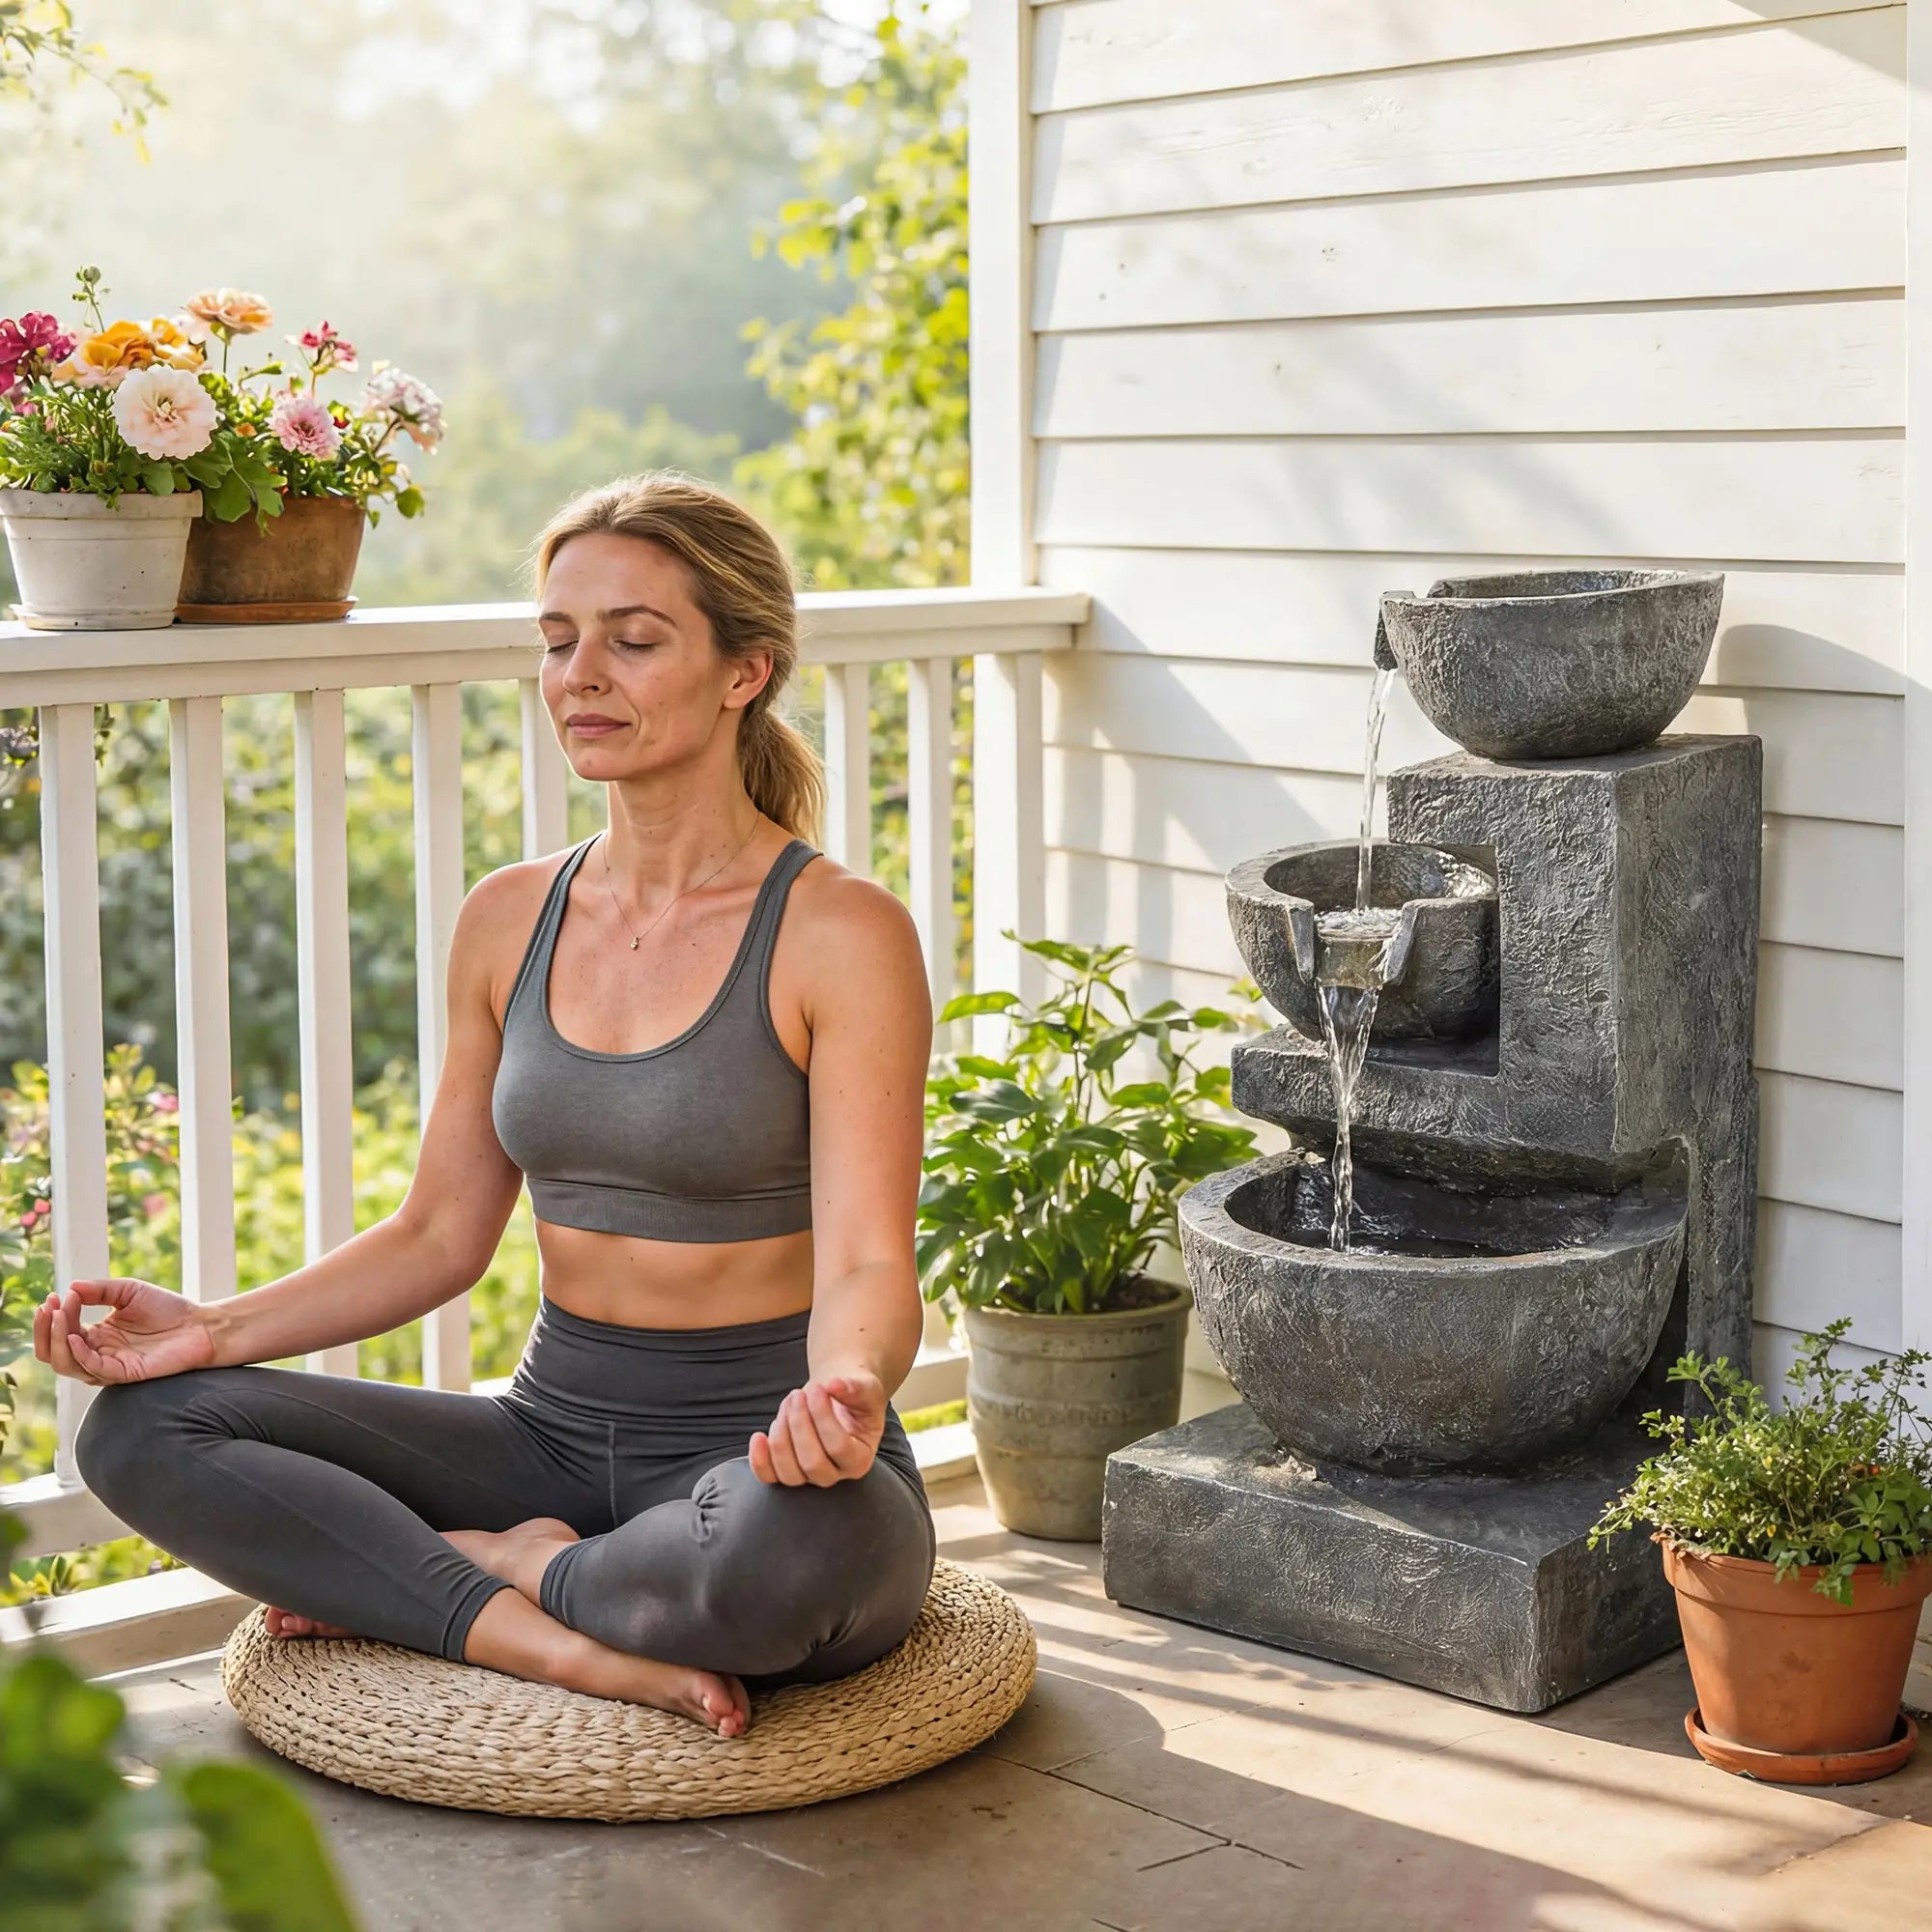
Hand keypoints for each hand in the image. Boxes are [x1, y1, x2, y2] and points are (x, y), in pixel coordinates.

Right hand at [33, 1278, 217, 1385]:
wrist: (200, 1325)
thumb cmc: (167, 1309)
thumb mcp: (128, 1291)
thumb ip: (99, 1290)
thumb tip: (70, 1287)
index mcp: (95, 1335)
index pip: (60, 1331)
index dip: (53, 1315)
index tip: (55, 1295)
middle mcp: (97, 1352)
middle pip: (53, 1351)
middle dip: (45, 1330)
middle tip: (48, 1307)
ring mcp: (108, 1364)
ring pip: (66, 1363)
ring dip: (57, 1339)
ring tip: (59, 1315)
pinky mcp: (123, 1373)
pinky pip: (92, 1369)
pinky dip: (78, 1354)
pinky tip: (74, 1336)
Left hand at [749, 1369, 886, 1486]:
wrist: (836, 1396)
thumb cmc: (854, 1395)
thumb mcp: (865, 1387)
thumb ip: (855, 1388)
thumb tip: (834, 1385)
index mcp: (860, 1459)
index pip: (838, 1447)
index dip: (823, 1417)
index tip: (818, 1388)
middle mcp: (835, 1474)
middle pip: (811, 1463)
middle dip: (799, 1424)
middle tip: (798, 1395)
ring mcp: (809, 1477)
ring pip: (788, 1472)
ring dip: (781, 1434)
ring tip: (788, 1404)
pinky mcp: (786, 1470)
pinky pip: (769, 1477)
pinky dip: (759, 1460)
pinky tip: (759, 1436)